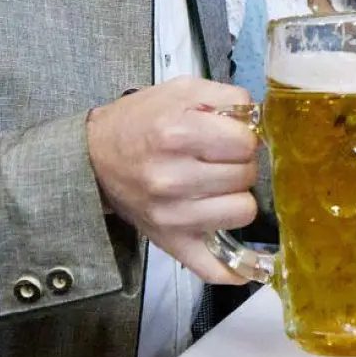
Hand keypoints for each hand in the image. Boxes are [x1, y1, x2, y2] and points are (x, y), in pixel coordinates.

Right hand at [85, 77, 259, 284]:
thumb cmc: (142, 120)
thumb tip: (260, 119)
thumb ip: (228, 97)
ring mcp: (172, 215)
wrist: (95, 157)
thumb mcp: (183, 90)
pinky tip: (245, 259)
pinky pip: (214, 266)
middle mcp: (172, 178)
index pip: (246, 142)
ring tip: (216, 185)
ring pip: (243, 211)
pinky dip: (234, 266)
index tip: (229, 137)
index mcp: (176, 134)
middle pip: (247, 175)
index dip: (243, 136)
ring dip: (236, 196)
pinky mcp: (171, 242)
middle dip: (240, 163)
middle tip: (219, 160)